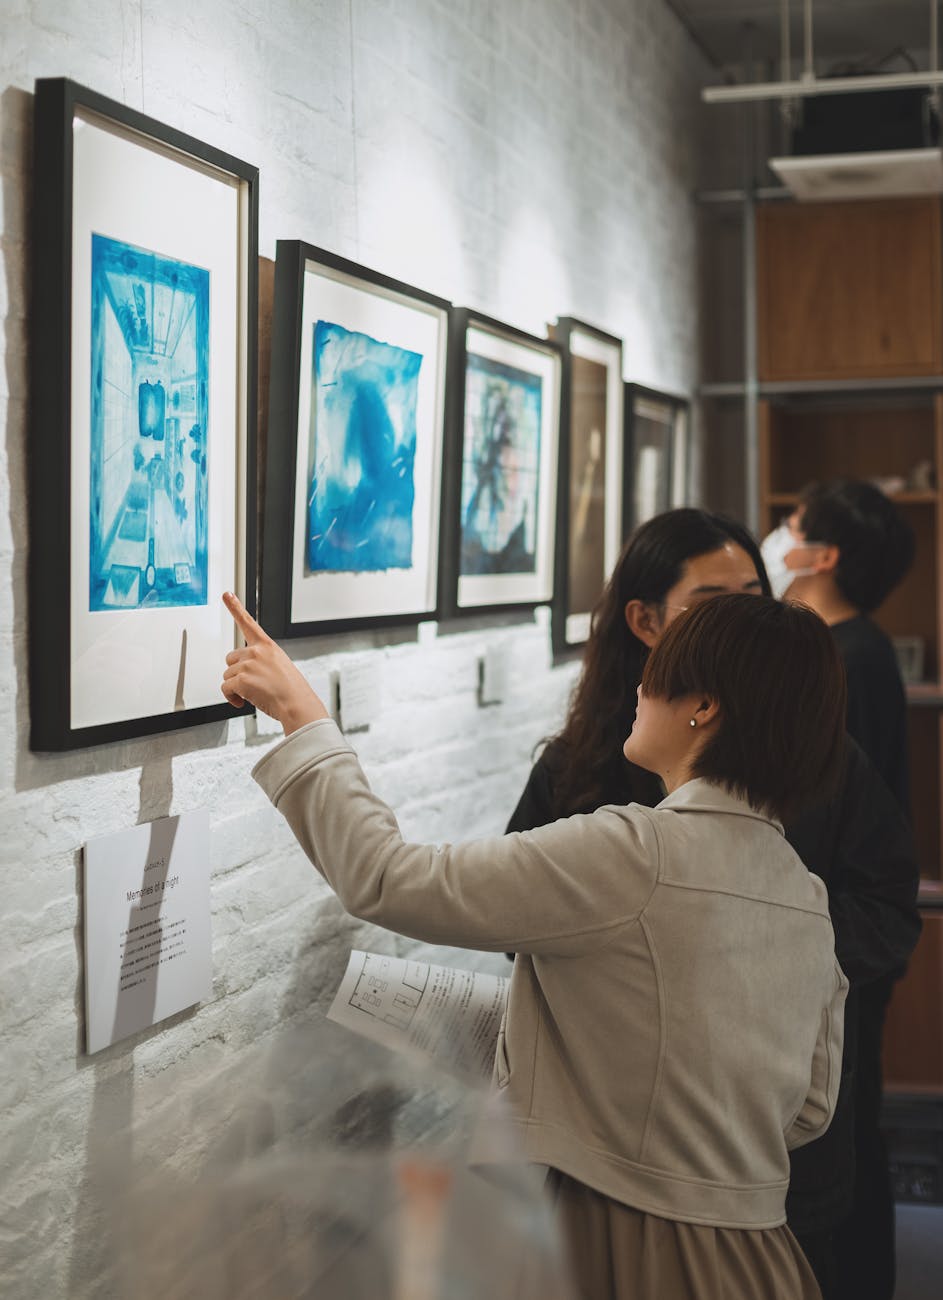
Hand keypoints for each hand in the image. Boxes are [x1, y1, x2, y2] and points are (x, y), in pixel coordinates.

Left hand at [221, 592, 328, 733]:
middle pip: (231, 659)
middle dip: (237, 672)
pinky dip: (231, 698)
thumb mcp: (280, 666)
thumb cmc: (291, 690)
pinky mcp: (241, 679)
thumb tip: (242, 671)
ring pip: (227, 676)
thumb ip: (261, 661)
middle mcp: (256, 651)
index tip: (226, 595)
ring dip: (236, 687)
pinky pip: (225, 689)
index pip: (248, 622)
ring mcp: (248, 664)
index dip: (235, 607)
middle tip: (252, 684)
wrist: (297, 704)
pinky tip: (243, 702)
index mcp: (267, 646)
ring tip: (254, 694)